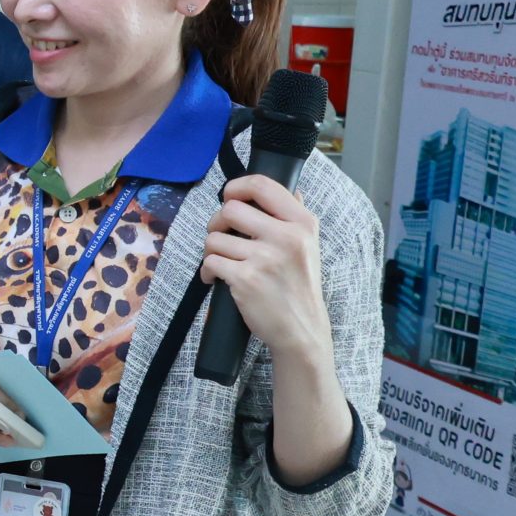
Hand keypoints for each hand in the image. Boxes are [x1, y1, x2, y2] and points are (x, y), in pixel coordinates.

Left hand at [199, 174, 331, 367]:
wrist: (302, 329)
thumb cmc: (300, 286)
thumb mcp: (309, 247)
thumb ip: (296, 217)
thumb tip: (293, 190)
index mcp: (302, 223)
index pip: (262, 185)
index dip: (236, 187)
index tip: (229, 196)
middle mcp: (286, 237)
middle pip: (230, 209)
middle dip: (217, 222)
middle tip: (222, 237)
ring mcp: (265, 258)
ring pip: (214, 237)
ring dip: (211, 251)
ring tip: (223, 263)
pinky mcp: (245, 279)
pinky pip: (209, 262)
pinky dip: (207, 272)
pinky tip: (216, 279)